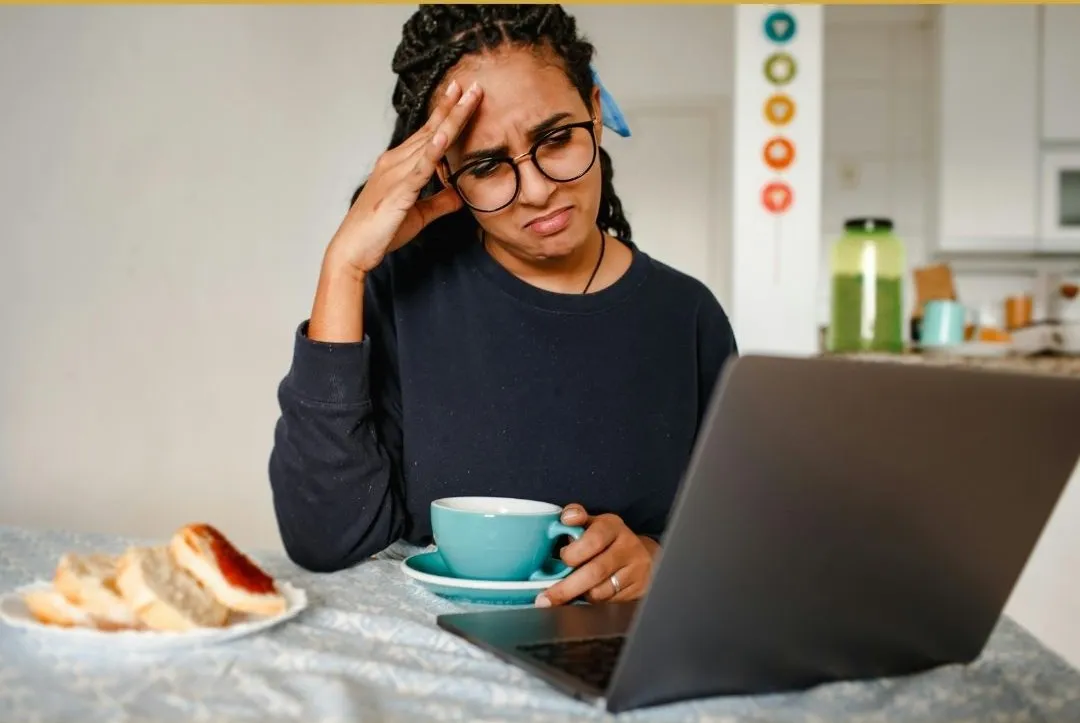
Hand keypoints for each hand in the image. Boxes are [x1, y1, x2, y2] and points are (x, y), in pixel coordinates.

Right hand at [327, 80, 482, 276]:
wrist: (353, 250)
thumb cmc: (380, 233)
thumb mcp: (418, 215)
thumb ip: (439, 203)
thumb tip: (460, 196)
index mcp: (399, 165)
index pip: (428, 135)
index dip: (446, 115)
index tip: (463, 95)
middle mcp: (396, 162)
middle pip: (431, 130)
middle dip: (453, 107)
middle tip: (473, 85)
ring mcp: (396, 174)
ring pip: (429, 142)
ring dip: (450, 120)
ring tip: (467, 98)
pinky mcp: (398, 191)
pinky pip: (419, 168)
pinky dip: (432, 151)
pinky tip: (443, 136)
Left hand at [535, 504, 659, 607]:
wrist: (642, 554)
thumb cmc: (607, 539)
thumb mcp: (592, 523)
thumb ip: (576, 517)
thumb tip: (567, 517)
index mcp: (613, 526)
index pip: (594, 540)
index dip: (573, 553)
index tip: (561, 557)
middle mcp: (628, 546)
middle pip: (595, 571)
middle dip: (567, 587)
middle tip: (546, 597)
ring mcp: (636, 569)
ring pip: (600, 591)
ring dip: (580, 594)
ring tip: (571, 590)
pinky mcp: (639, 588)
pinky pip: (609, 601)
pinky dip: (594, 600)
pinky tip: (589, 592)